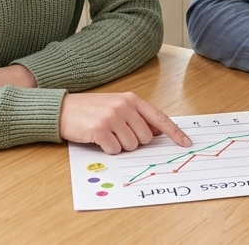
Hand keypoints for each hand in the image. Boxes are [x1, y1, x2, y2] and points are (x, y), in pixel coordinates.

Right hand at [59, 93, 192, 154]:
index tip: (186, 143)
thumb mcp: (117, 106)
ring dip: (119, 145)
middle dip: (133, 141)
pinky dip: (108, 149)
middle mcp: (124, 106)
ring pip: (131, 146)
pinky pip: (115, 150)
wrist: (62, 109)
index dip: (175, 132)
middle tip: (117, 133)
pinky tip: (98, 139)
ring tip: (106, 134)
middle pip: (145, 138)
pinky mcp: (100, 130)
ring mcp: (112, 117)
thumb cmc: (90, 110)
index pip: (159, 118)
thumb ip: (138, 117)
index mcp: (131, 100)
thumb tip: (158, 131)